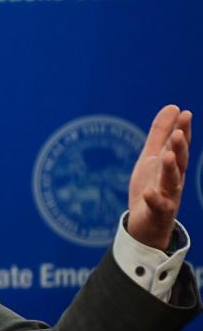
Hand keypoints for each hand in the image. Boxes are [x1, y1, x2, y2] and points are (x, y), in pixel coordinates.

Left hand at [127, 105, 192, 250]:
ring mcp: (167, 196)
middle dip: (179, 148)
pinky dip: (154, 199)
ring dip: (170, 169)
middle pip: (179, 162)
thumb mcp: (152, 157)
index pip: (179, 146)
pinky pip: (157, 206)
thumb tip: (173, 106)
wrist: (146, 224)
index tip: (185, 114)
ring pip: (171, 182)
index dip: (183, 130)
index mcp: (172, 165)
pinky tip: (149, 192)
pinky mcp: (157, 212)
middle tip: (178, 133)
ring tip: (167, 156)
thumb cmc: (151, 187)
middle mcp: (173, 179)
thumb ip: (160, 134)